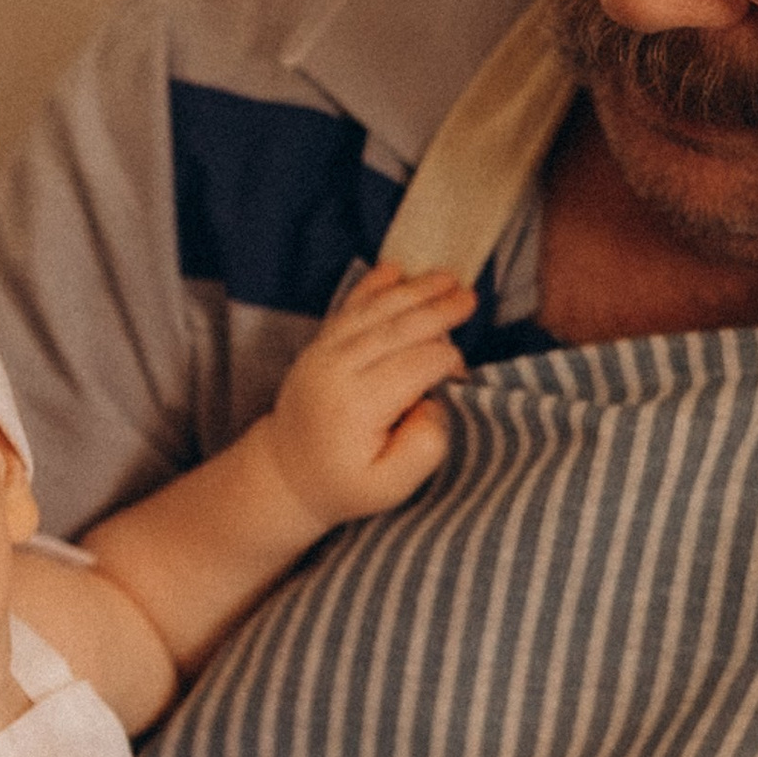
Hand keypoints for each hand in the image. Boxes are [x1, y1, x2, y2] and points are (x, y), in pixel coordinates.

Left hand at [257, 262, 475, 533]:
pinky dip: (371, 287)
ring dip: (413, 291)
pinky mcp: (318, 345)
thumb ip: (421, 449)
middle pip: (397, 329)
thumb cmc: (345, 483)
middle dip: (437, 311)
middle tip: (470, 298)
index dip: (448, 361)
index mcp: (359, 406)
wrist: (287, 473)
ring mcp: (323, 353)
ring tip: (448, 278)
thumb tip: (433, 402)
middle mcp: (337, 370)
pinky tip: (394, 269)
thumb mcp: (390, 487)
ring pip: (374, 312)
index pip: (416, 365)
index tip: (461, 375)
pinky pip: (348, 308)